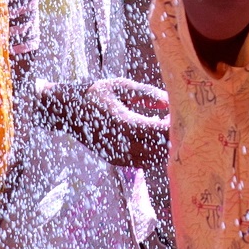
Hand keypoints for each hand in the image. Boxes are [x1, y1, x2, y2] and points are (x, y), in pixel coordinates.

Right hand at [37, 77, 169, 167]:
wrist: (66, 110)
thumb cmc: (95, 93)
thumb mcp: (121, 86)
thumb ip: (148, 93)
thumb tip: (170, 101)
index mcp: (124, 123)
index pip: (160, 132)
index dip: (174, 126)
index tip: (183, 116)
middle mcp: (121, 144)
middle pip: (160, 149)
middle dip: (172, 138)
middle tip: (179, 124)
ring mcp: (117, 155)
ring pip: (153, 159)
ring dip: (163, 147)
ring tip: (165, 129)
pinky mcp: (115, 160)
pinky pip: (142, 163)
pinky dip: (153, 154)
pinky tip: (153, 138)